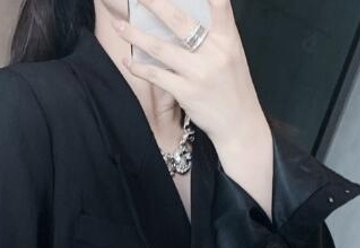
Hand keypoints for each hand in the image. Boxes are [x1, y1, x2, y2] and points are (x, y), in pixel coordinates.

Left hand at [112, 0, 267, 148]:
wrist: (239, 123)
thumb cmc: (233, 86)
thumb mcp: (232, 54)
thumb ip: (214, 34)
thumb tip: (188, 16)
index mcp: (228, 37)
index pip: (219, 3)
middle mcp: (215, 52)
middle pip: (179, 21)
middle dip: (154, 4)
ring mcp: (199, 73)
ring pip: (161, 48)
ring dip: (136, 36)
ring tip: (119, 27)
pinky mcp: (187, 93)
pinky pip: (157, 76)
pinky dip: (140, 68)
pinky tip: (128, 61)